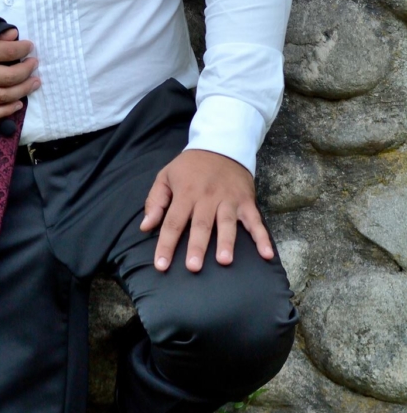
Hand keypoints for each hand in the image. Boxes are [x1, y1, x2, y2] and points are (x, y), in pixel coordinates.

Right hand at [0, 28, 39, 119]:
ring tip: (35, 82)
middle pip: (8, 77)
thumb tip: (13, 34)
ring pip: (2, 96)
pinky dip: (6, 110)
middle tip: (35, 64)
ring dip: (22, 90)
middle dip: (26, 71)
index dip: (22, 48)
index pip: (6, 51)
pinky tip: (18, 104)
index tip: (30, 46)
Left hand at [139, 149, 273, 272]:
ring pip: (227, 222)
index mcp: (185, 193)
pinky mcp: (246, 201)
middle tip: (193, 268)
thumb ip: (155, 201)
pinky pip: (255, 221)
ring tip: (224, 261)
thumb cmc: (189, 167)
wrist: (221, 145)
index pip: (173, 222)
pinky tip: (266, 254)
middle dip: (197, 246)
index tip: (161, 265)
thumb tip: (145, 227)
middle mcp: (208, 197)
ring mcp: (229, 199)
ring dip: (226, 241)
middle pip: (201, 224)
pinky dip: (262, 238)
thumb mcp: (166, 176)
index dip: (166, 244)